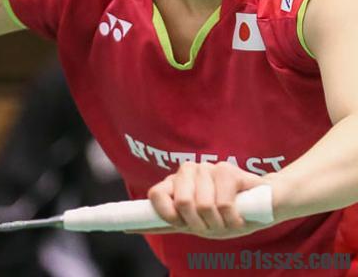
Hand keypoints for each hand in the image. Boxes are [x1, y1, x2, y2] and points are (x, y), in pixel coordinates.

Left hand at [130, 161, 272, 238]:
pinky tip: (239, 213)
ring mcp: (208, 168)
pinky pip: (223, 204)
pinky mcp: (227, 169)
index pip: (156, 193)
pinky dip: (233, 218)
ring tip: (229, 218)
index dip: (163, 211)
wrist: (265, 203)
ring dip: (219, 222)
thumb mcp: (198, 223)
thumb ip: (169, 221)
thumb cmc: (228, 214)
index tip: (176, 222)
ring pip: (203, 205)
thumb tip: (129, 226)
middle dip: (200, 223)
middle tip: (213, 224)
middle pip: (182, 202)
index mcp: (178, 185)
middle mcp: (190, 173)